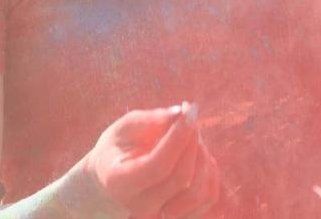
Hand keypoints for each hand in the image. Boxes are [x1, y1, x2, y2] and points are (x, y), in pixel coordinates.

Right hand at [84, 103, 219, 217]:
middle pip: (181, 178)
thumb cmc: (116, 151)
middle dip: (191, 141)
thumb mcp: (121, 129)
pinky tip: (197, 154)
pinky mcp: (179, 218)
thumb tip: (180, 112)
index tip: (188, 111)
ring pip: (199, 192)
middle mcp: (140, 207)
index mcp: (120, 184)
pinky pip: (208, 198)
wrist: (111, 184)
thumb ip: (148, 120)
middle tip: (188, 116)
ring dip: (202, 157)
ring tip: (191, 136)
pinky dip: (210, 172)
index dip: (178, 137)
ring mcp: (161, 216)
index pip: (158, 166)